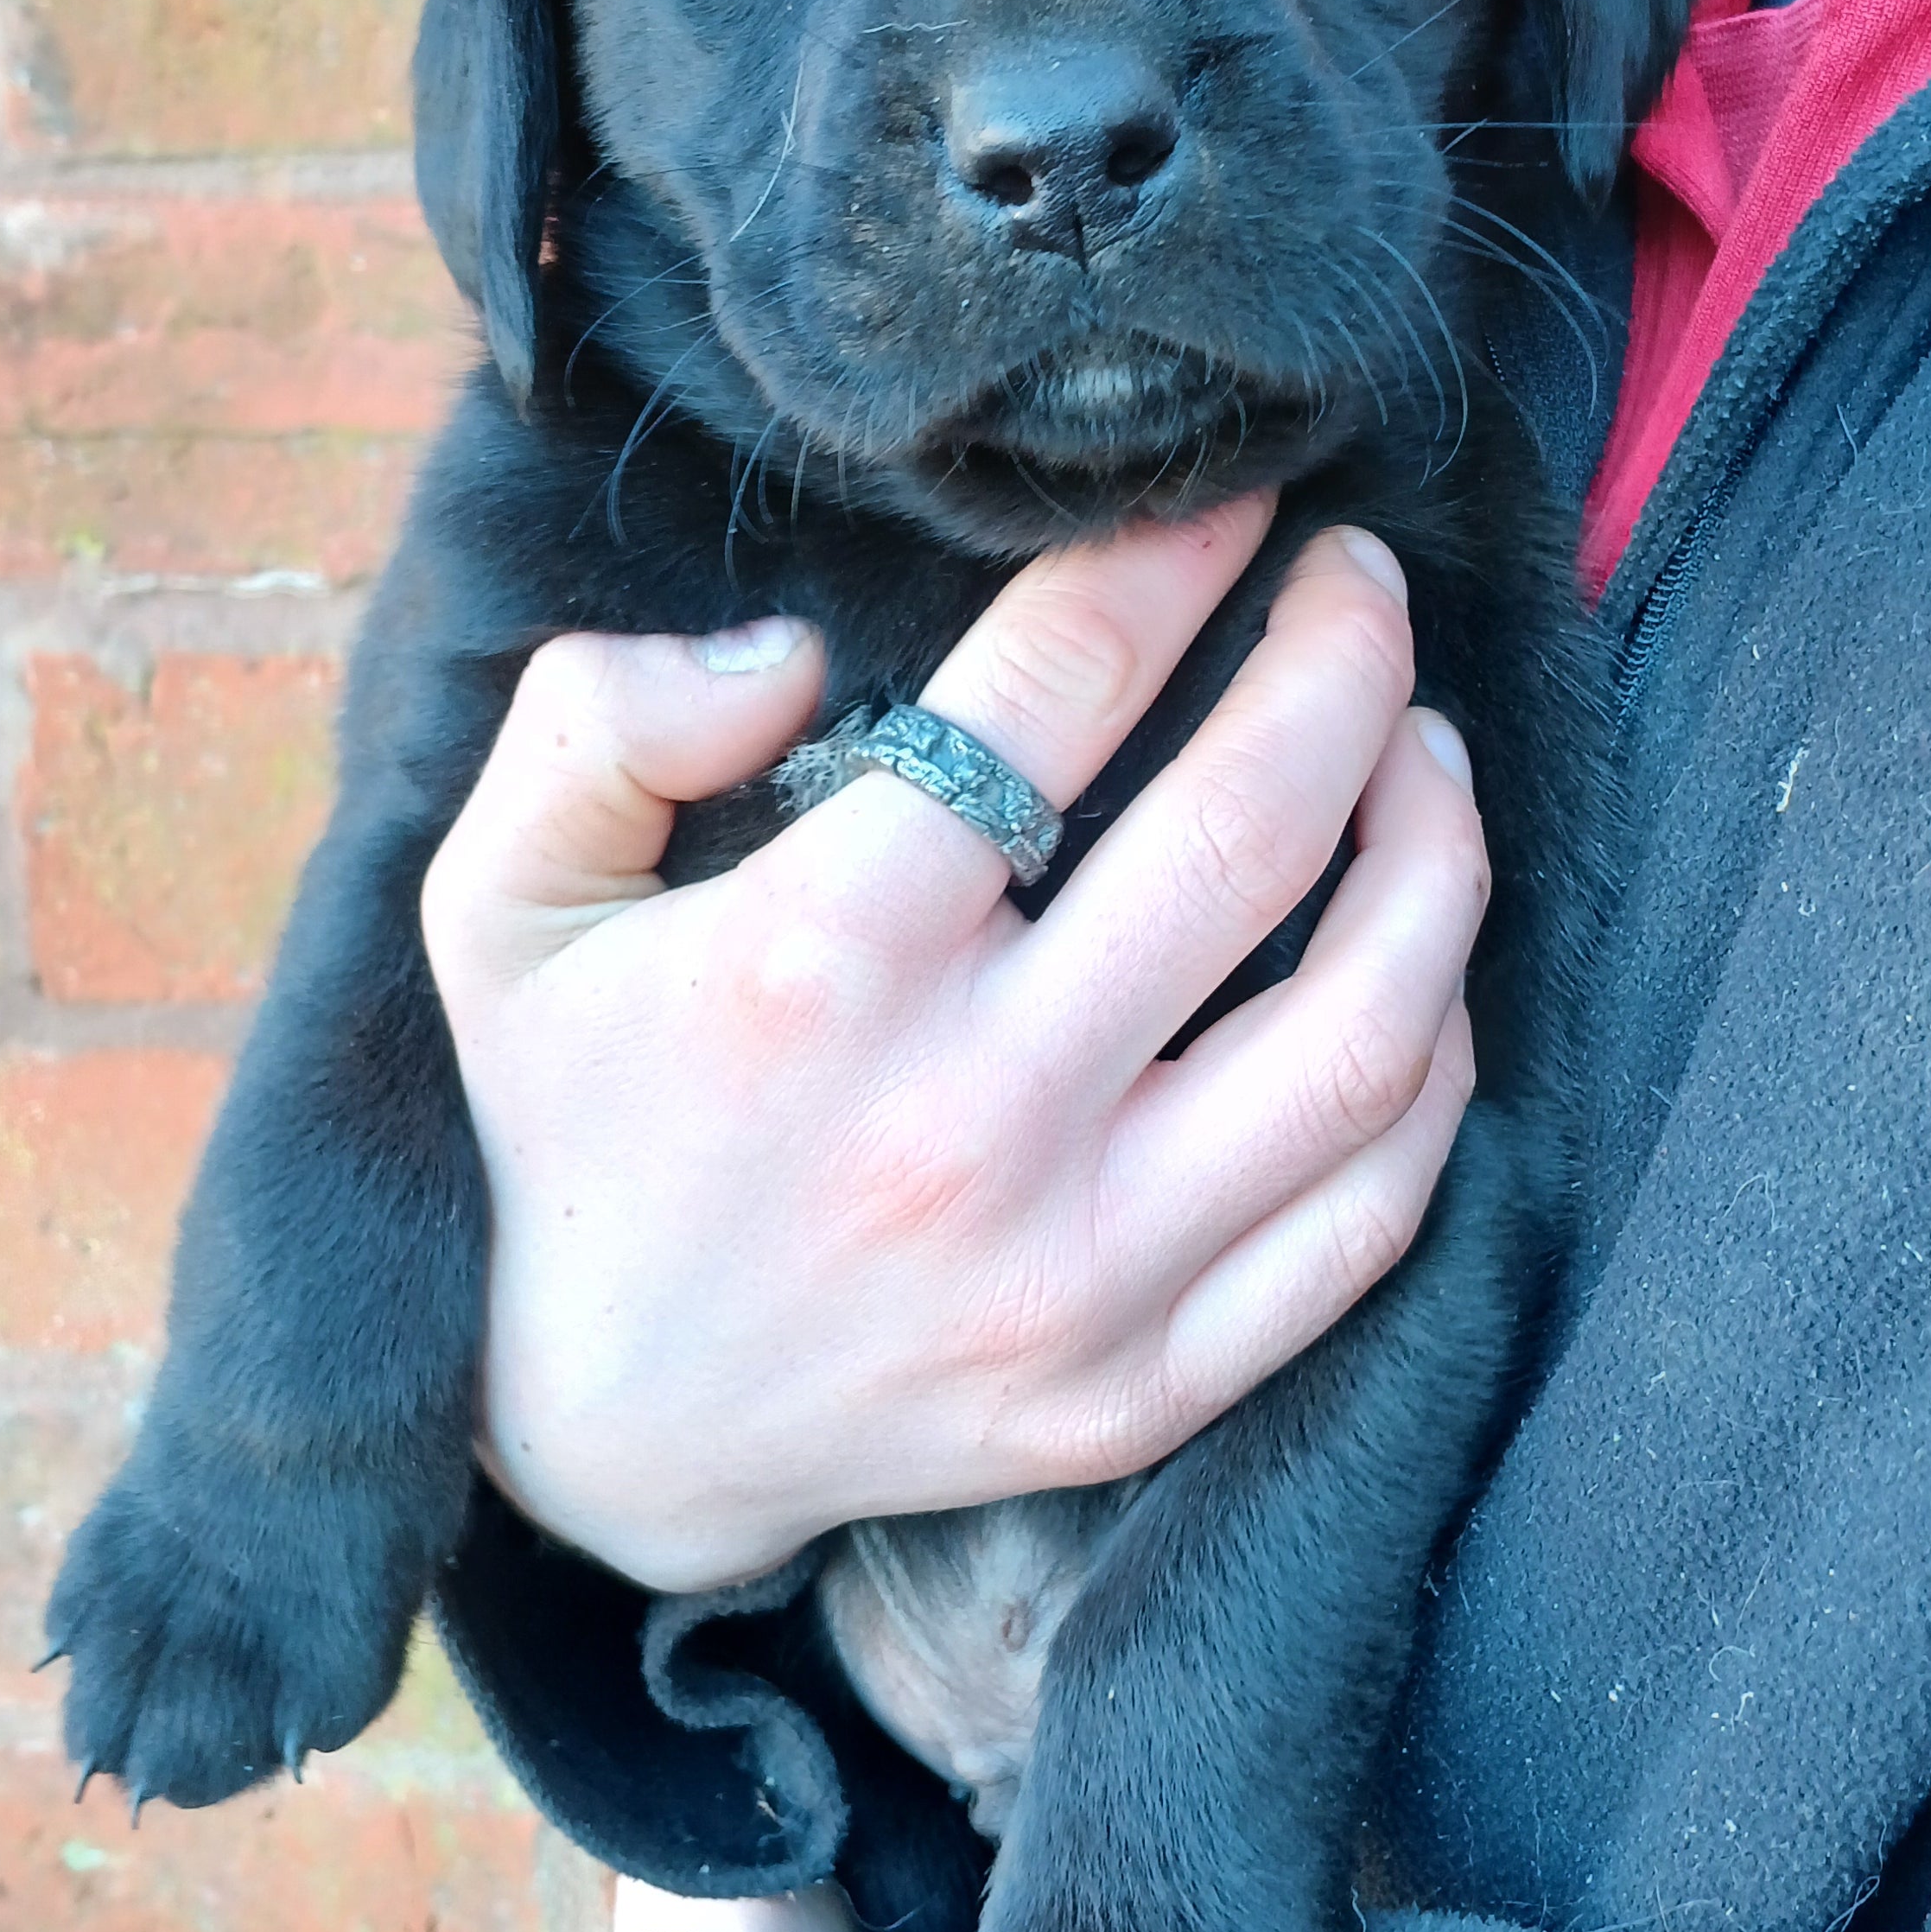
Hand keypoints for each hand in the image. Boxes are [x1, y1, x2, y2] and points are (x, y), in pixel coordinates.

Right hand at [419, 494, 1487, 1594]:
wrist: (601, 1439)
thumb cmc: (563, 1127)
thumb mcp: (492, 900)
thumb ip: (598, 723)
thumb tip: (785, 651)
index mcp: (818, 963)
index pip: (1057, 693)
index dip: (1173, 556)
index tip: (1238, 492)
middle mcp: (974, 1116)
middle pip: (1249, 834)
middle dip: (1345, 662)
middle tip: (1362, 584)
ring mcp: (1079, 1272)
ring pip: (1366, 1032)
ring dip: (1435, 854)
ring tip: (1426, 749)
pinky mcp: (1143, 1388)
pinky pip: (1370, 1217)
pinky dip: (1438, 1070)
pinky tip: (1425, 965)